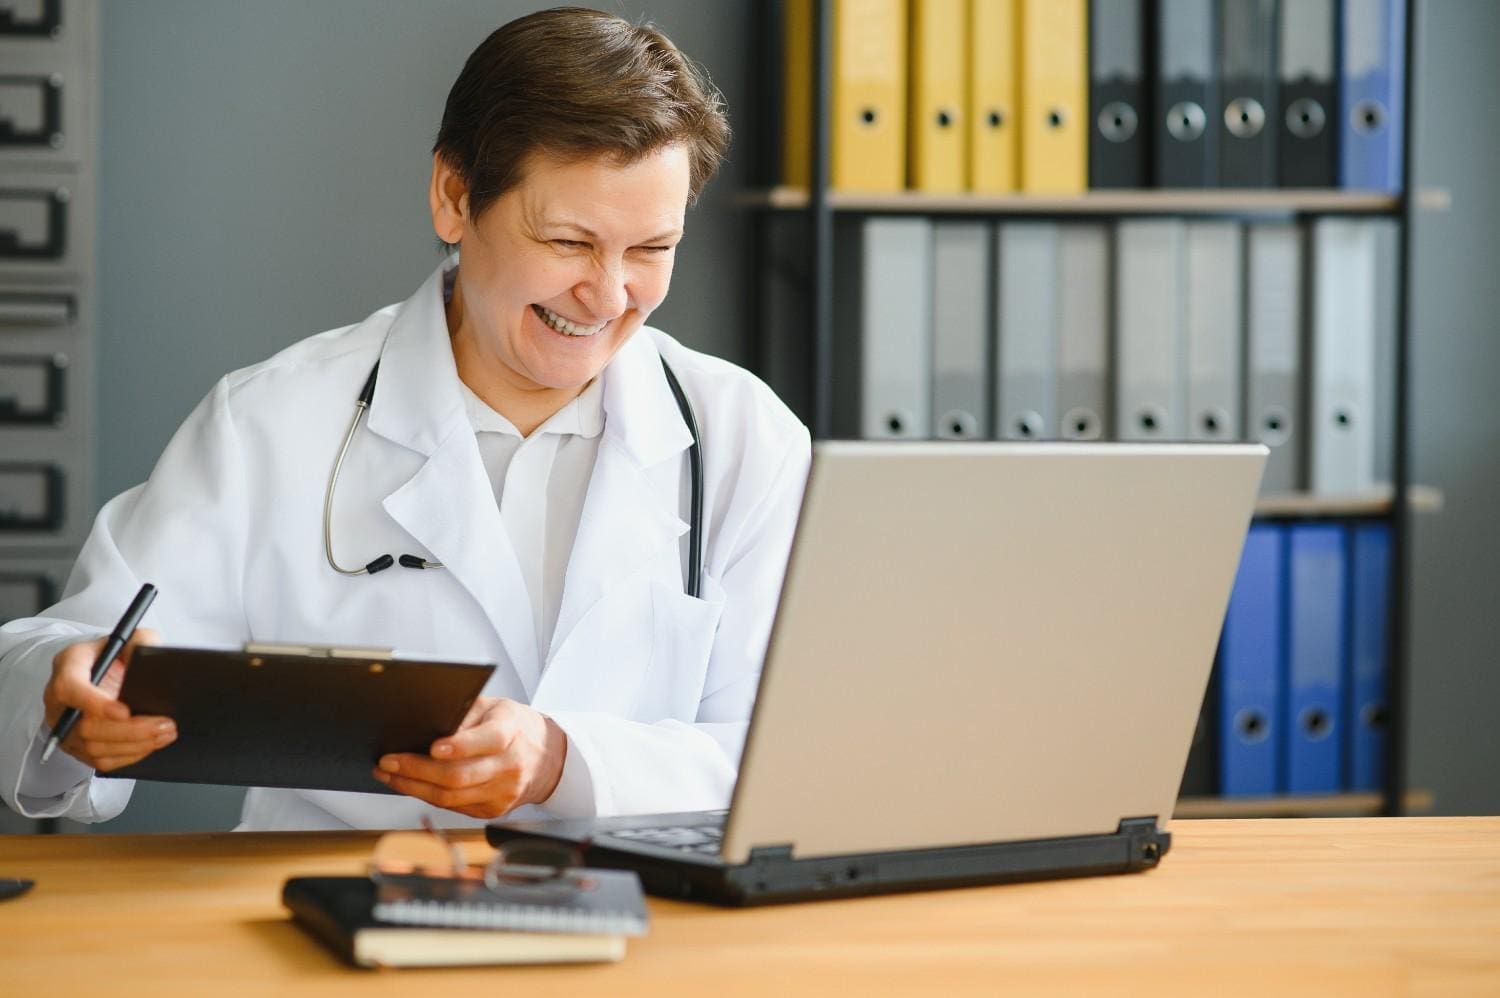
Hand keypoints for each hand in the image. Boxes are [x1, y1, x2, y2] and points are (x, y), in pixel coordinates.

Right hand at [41, 628, 174, 771]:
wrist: (102, 670)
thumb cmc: (114, 654)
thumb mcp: (129, 636)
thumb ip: (141, 641)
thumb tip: (151, 657)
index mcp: (68, 666)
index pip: (71, 688)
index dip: (95, 704)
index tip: (125, 711)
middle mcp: (60, 700)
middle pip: (86, 726)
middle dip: (130, 730)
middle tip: (163, 724)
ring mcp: (65, 726)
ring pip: (94, 747)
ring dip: (134, 745)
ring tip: (165, 734)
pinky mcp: (76, 746)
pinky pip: (99, 761)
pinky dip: (128, 756)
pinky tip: (150, 745)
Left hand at [373, 696, 567, 819]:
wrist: (546, 757)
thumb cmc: (514, 726)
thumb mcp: (494, 707)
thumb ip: (464, 714)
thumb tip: (423, 726)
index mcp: (512, 732)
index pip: (489, 740)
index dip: (460, 746)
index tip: (432, 747)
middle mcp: (510, 766)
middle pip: (459, 776)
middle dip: (417, 770)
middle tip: (387, 762)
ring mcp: (502, 793)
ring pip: (451, 797)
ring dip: (413, 787)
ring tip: (389, 775)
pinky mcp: (494, 810)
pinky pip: (454, 806)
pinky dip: (427, 795)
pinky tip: (410, 784)